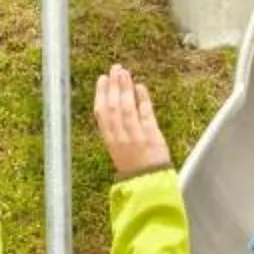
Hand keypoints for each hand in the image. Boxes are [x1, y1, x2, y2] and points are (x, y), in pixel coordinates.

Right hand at [93, 63, 171, 177]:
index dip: (101, 94)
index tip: (102, 78)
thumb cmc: (134, 165)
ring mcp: (136, 137)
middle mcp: (120, 138)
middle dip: (114, 86)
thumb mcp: (118, 147)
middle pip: (114, 108)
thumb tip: (114, 101)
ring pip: (127, 109)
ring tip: (126, 73)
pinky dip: (143, 100)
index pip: (102, 113)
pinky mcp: (151, 137)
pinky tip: (141, 87)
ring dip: (125, 89)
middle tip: (116, 69)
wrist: (148, 184)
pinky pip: (145, 115)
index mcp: (110, 140)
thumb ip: (116, 127)